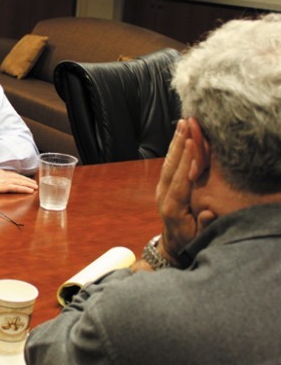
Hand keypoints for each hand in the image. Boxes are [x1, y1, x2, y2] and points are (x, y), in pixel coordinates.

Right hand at [0, 169, 36, 193]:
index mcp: (0, 172)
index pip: (14, 174)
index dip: (21, 177)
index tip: (27, 179)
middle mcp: (5, 175)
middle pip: (19, 178)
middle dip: (28, 180)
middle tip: (35, 183)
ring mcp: (5, 180)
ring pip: (20, 182)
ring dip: (29, 185)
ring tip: (35, 187)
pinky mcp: (4, 186)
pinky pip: (17, 187)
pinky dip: (25, 189)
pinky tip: (30, 191)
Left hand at [155, 118, 212, 266]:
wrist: (172, 245)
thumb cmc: (188, 241)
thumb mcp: (198, 237)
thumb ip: (203, 224)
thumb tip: (207, 212)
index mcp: (172, 207)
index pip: (180, 180)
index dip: (185, 161)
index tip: (191, 143)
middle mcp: (163, 195)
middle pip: (171, 166)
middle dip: (179, 144)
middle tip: (185, 124)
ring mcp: (161, 189)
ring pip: (168, 162)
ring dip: (175, 142)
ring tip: (181, 123)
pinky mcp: (163, 185)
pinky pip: (169, 165)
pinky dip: (174, 149)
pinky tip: (179, 136)